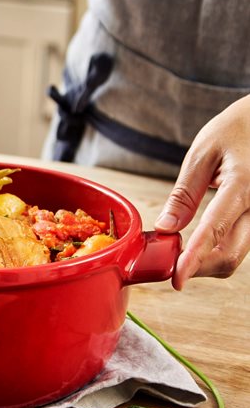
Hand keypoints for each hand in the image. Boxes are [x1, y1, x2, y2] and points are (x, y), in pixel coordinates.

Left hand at [154, 94, 249, 289]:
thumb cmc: (236, 128)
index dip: (193, 260)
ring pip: (238, 253)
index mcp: (243, 186)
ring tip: (180, 254)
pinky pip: (243, 242)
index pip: (215, 231)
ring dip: (208, 261)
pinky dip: (219, 249)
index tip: (176, 279)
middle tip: (169, 267)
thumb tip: (166, 227)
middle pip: (231, 254)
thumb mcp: (202, 153)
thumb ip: (184, 194)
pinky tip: (200, 244)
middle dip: (198, 268)